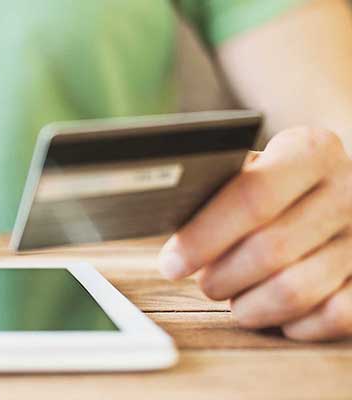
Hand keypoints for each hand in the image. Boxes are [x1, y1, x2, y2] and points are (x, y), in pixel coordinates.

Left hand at [159, 127, 351, 340]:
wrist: (331, 190)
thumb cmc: (269, 187)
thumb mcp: (245, 170)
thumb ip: (211, 189)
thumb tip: (161, 216)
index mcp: (310, 150)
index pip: (253, 196)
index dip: (204, 237)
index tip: (171, 263)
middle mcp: (348, 189)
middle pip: (270, 249)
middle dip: (221, 276)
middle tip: (204, 281)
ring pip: (296, 291)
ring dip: (249, 305)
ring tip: (232, 297)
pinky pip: (333, 317)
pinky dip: (292, 324)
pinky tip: (269, 310)